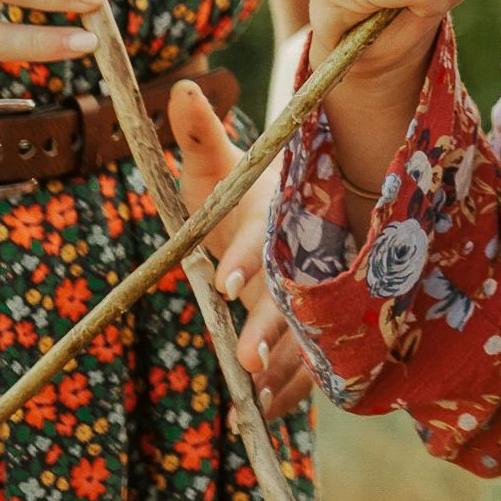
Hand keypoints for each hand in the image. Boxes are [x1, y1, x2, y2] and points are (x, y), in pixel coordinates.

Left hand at [170, 82, 314, 419]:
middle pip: (290, 294)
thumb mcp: (220, 165)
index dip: (247, 262)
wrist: (304, 207)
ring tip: (258, 393)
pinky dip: (292, 389)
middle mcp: (304, 255)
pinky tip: (268, 412)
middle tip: (248, 358)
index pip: (263, 238)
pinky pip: (313, 360)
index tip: (227, 285)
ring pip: (308, 331)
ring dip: (286, 365)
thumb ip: (200, 135)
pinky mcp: (320, 325)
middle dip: (270, 327)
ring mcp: (316, 292)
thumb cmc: (246, 189)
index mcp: (279, 214)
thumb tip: (181, 88)